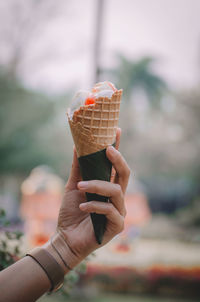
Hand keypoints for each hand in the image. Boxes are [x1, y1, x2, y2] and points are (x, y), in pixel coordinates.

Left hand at [56, 128, 129, 267]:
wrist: (65, 238)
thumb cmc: (71, 213)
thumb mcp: (73, 186)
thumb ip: (78, 168)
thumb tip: (77, 145)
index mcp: (108, 187)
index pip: (116, 165)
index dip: (118, 148)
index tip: (116, 130)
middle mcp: (117, 197)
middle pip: (125, 174)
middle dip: (118, 159)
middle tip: (107, 149)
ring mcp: (119, 211)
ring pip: (116, 191)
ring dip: (97, 186)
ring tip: (80, 186)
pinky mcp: (117, 225)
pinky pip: (110, 210)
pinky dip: (94, 205)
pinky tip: (82, 207)